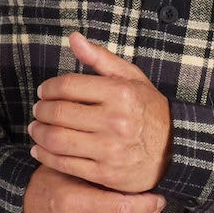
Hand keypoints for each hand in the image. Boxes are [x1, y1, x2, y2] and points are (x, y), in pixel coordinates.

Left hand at [30, 34, 172, 193]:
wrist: (176, 151)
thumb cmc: (149, 111)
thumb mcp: (132, 79)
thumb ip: (101, 58)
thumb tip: (73, 38)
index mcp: (121, 94)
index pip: (68, 86)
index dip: (48, 88)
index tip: (44, 92)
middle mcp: (115, 122)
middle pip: (59, 113)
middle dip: (41, 110)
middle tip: (38, 110)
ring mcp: (110, 150)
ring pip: (57, 139)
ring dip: (39, 132)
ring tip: (37, 128)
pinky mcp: (105, 174)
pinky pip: (64, 164)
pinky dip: (45, 155)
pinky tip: (39, 149)